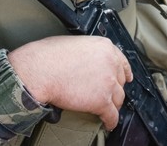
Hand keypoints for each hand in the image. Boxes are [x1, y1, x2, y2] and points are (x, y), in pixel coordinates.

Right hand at [8, 35, 132, 129]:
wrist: (40, 71)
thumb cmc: (48, 56)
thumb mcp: (74, 43)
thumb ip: (88, 52)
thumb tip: (87, 61)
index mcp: (104, 47)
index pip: (122, 62)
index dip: (124, 72)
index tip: (126, 78)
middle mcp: (110, 63)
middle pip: (119, 81)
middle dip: (114, 89)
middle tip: (107, 94)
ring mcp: (108, 82)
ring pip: (118, 99)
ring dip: (112, 105)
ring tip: (106, 110)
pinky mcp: (102, 101)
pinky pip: (112, 115)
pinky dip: (110, 121)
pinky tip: (107, 123)